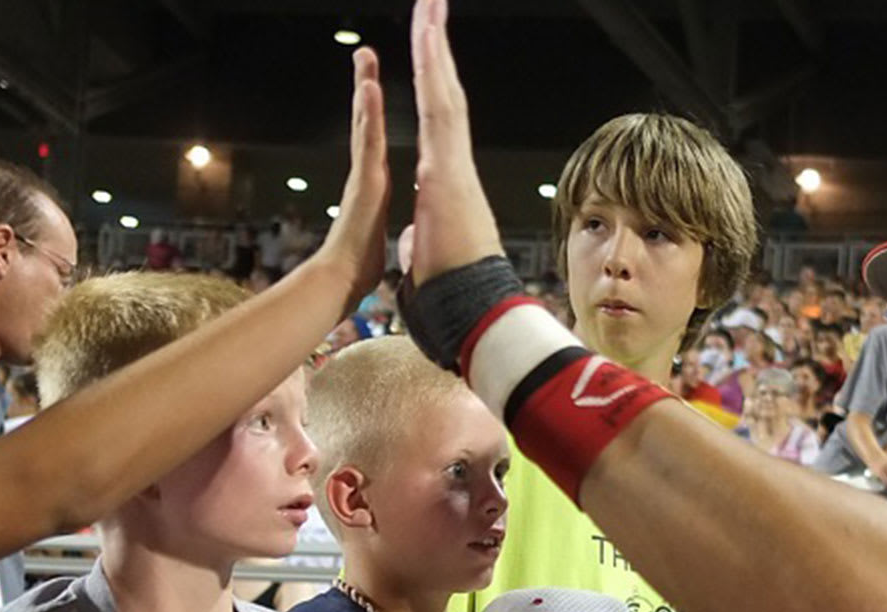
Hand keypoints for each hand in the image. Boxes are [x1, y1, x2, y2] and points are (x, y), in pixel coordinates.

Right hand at [301, 47, 389, 316]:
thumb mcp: (371, 242)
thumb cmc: (355, 270)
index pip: (374, 143)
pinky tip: (370, 87)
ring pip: (366, 123)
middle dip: (365, 88)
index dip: (372, 116)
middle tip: (365, 55)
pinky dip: (370, 114)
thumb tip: (369, 240)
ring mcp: (363, 175)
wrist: (339, 283)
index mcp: (373, 188)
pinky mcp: (365, 181)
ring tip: (366, 57)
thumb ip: (370, 232)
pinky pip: (369, 140)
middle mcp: (366, 175)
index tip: (371, 89)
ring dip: (365, 88)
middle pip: (366, 122)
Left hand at [407, 0, 505, 278]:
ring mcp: (452, 161)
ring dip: (435, 46)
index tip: (430, 49)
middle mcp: (452, 162)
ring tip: (430, 4)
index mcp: (445, 179)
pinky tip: (428, 40)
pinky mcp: (446, 166)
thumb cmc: (452, 290)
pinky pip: (439, 109)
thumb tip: (419, 242)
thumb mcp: (426, 254)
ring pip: (444, 91)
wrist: (467, 306)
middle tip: (433, 3)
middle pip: (445, 94)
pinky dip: (434, 74)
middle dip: (437, 48)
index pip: (437, 121)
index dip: (434, 84)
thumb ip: (423, 238)